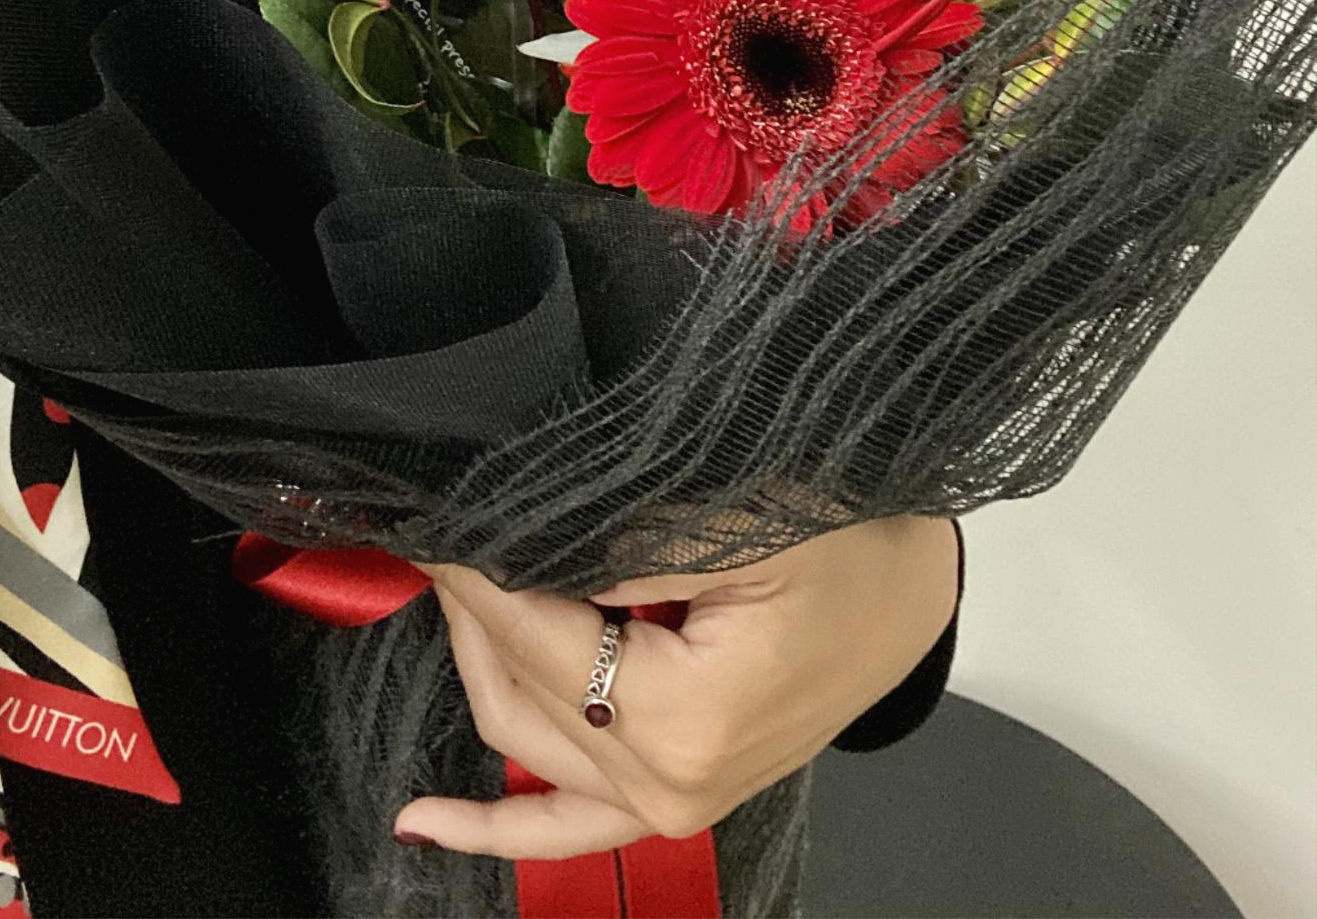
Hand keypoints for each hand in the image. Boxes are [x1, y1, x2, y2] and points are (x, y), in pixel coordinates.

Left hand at [396, 514, 958, 858]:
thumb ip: (618, 539)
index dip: (472, 567)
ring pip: (525, 737)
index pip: (529, 633)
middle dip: (469, 604)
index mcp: (686, 718)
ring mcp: (673, 801)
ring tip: (441, 583)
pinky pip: (565, 826)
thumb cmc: (852, 540)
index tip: (430, 508)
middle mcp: (672, 782)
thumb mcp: (739, 517)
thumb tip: (506, 537)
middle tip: (441, 519)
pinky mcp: (677, 795)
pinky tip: (423, 823)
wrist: (912, 581)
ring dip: (477, 662)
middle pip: (516, 690)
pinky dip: (494, 825)